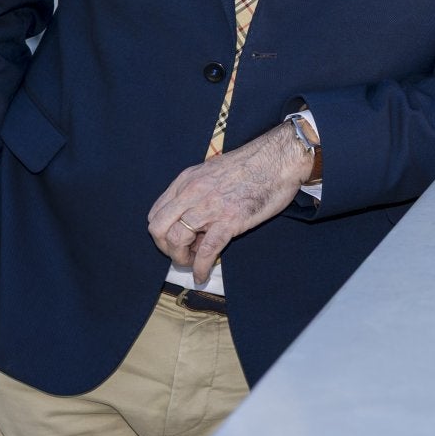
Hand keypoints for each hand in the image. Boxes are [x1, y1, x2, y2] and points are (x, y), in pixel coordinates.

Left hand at [147, 124, 312, 285]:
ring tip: (193, 263)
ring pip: (177, 240)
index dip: (162, 232)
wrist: (279, 160)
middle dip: (166, 247)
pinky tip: (201, 276)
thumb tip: (194, 214)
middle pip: (158, 228)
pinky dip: (199, 268)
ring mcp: (210, 207)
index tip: (175, 240)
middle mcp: (192, 193)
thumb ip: (199, 190)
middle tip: (181, 254)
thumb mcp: (214, 170)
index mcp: (187, 180)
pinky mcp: (229, 221)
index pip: (156, 213)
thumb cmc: (253, 164)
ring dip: (181, 258)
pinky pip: (206, 251)